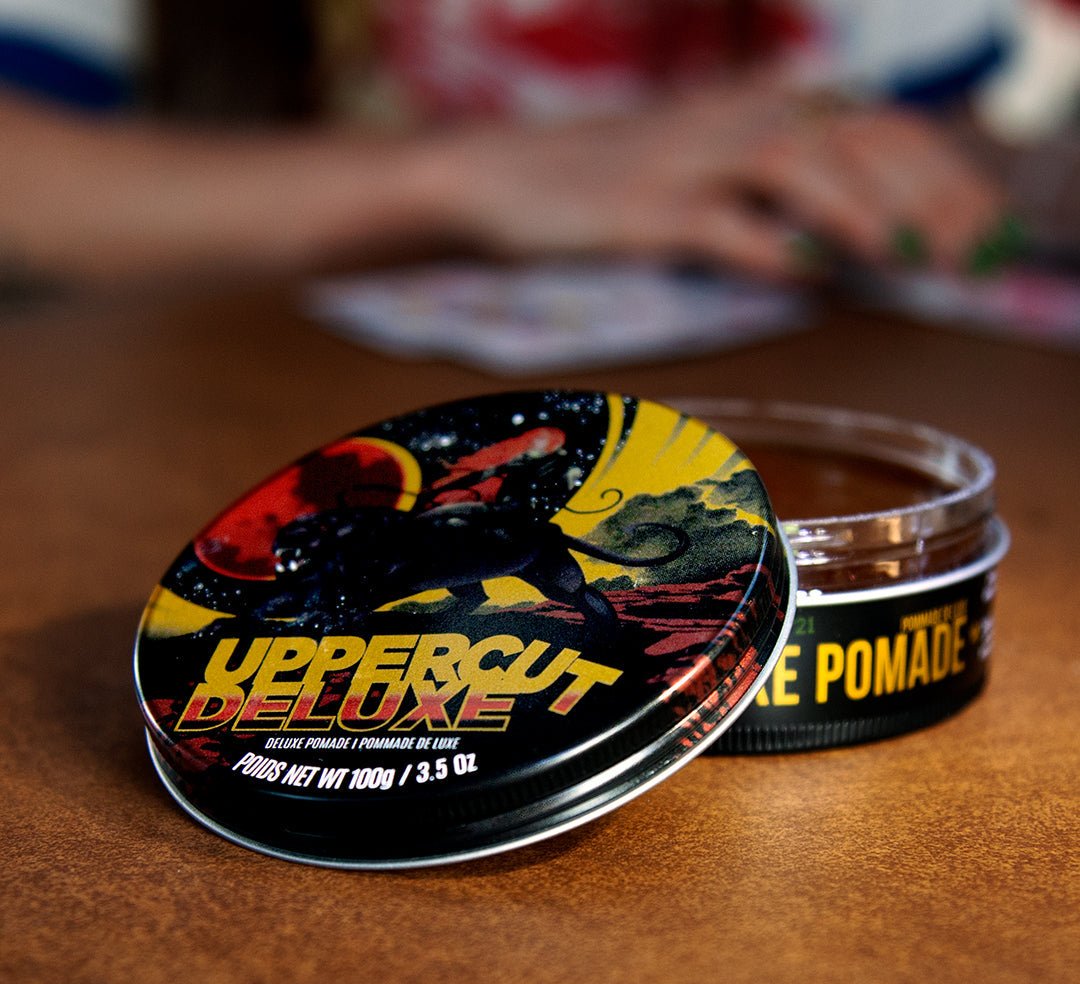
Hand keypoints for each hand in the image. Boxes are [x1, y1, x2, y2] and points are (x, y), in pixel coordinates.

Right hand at [427, 77, 1007, 278]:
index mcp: (750, 106)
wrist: (495, 179)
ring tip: (908, 257)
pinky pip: (719, 223)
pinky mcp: (642, 209)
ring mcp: (684, 160)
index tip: (977, 226)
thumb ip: (764, 191)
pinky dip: (770, 248)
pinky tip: (809, 277)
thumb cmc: (599, 187)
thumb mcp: (694, 170)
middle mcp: (728, 119)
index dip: (937, 171)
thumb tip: (835, 244)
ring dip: (861, 211)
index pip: (873, 120)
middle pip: (854, 136)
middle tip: (968, 253)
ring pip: (797, 162)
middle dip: (925, 192)